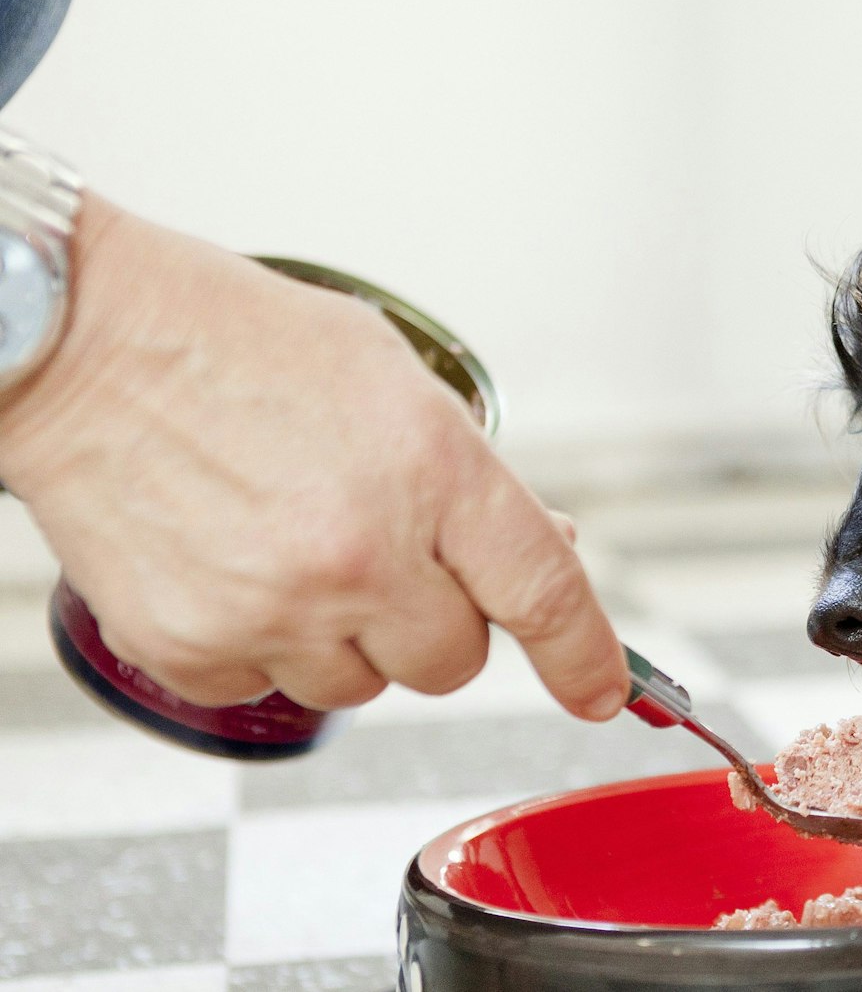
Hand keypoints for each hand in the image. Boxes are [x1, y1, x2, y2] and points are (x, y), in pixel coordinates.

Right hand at [0, 193, 629, 719]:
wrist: (83, 344)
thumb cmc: (238, 343)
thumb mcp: (393, 381)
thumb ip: (470, 477)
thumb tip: (541, 547)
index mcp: (433, 471)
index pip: (543, 592)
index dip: (585, 657)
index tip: (602, 693)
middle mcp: (363, 552)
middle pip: (454, 661)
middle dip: (436, 622)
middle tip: (385, 560)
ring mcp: (276, 608)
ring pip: (363, 686)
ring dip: (347, 639)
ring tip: (291, 547)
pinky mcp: (194, 646)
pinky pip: (265, 690)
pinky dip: (259, 647)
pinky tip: (231, 567)